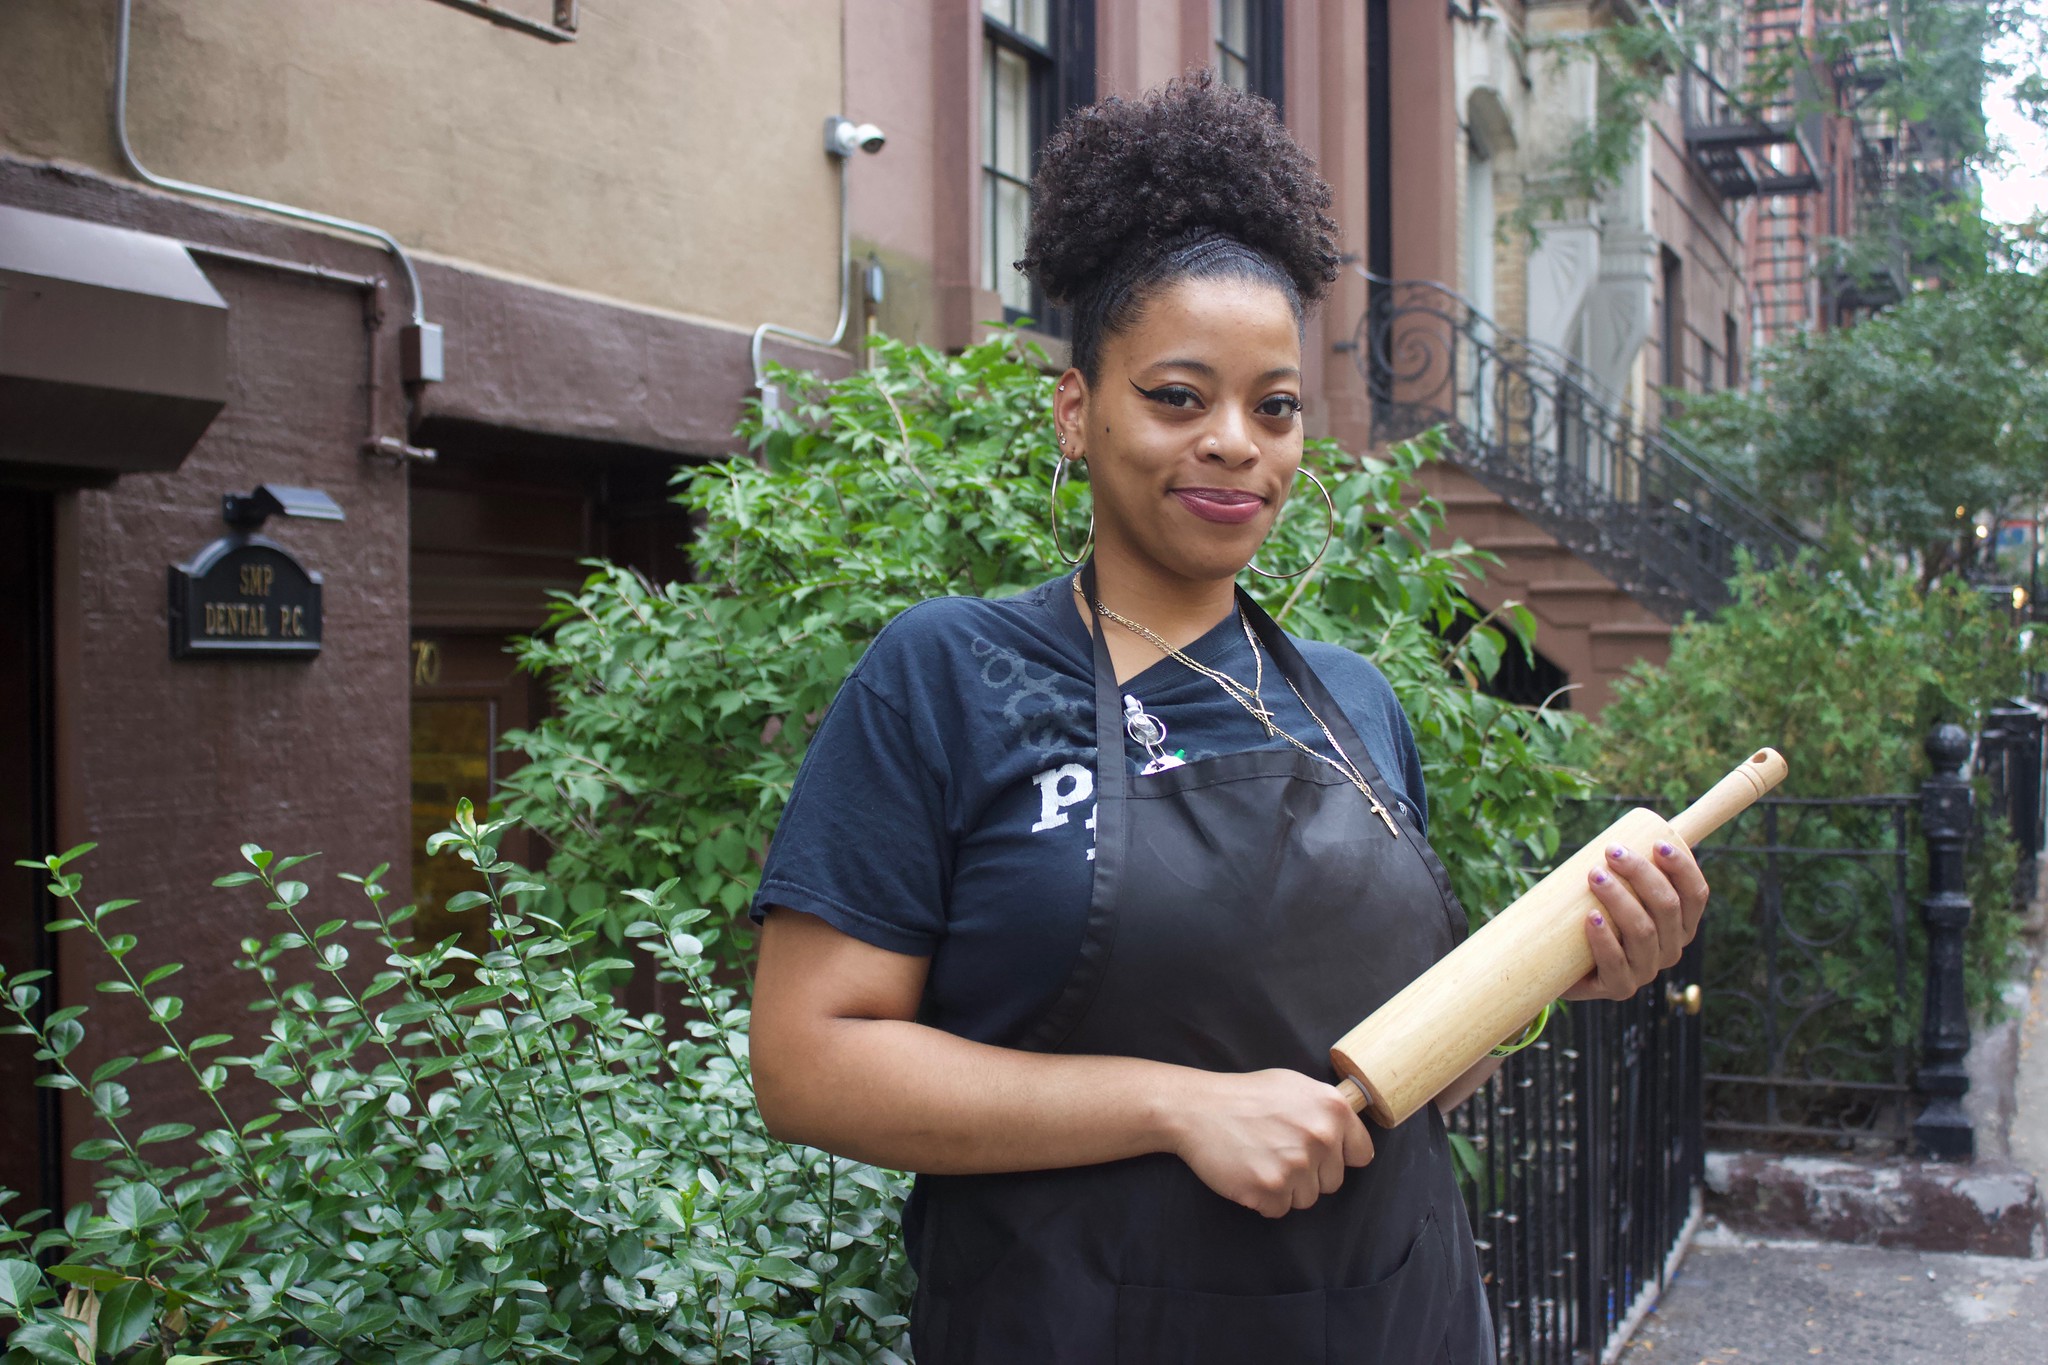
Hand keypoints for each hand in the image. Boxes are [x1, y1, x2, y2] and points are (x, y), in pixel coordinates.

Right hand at [1167, 1069, 1373, 1217]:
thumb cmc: (1247, 1096)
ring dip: (1286, 1188)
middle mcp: (1321, 1136)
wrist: (1198, 1109)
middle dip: (1309, 1174)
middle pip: (1332, 1182)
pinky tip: (1249, 1172)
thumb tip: (1349, 1133)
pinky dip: (1264, 1199)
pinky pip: (1279, 1209)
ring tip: (1262, 1160)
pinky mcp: (1270, 1188)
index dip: (1338, 1156)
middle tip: (1278, 1151)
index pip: (1361, 1155)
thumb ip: (1327, 1110)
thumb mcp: (1296, 1086)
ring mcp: (1296, 1165)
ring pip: (1307, 1199)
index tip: (1318, 1152)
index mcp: (1333, 1109)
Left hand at [1560, 838, 1709, 1001]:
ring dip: (1620, 900)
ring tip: (1595, 876)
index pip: (1695, 894)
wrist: (1561, 962)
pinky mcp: (1618, 987)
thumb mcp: (1618, 886)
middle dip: (1641, 875)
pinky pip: (1616, 965)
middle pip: (1667, 908)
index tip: (1656, 843)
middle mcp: (1671, 948)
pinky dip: (1604, 940)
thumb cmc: (1595, 912)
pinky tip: (1590, 919)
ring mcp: (1646, 970)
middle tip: (1611, 851)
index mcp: (1681, 923)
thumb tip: (1643, 817)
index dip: (1682, 868)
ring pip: (1643, 932)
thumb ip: (1630, 862)